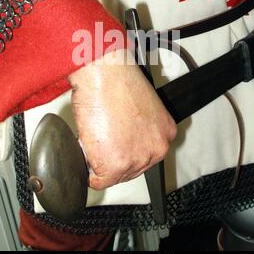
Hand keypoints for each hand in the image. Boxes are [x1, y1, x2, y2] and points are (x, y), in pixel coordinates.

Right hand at [69, 49, 176, 190]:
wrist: (105, 74)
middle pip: (130, 169)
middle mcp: (157, 148)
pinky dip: (87, 168)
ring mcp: (138, 159)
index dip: (125, 149)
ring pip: (113, 175)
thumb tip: (125, 137)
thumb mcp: (142, 106)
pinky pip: (97, 180)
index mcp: (166, 133)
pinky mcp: (116, 166)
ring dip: (99, 160)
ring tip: (97, 134)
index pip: (144, 155)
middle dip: (113, 157)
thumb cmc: (118, 80)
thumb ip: (139, 128)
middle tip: (103, 137)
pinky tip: (89, 145)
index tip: (115, 142)